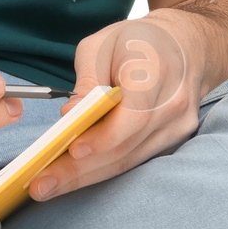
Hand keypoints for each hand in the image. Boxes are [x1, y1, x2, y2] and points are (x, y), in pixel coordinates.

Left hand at [29, 13, 200, 200]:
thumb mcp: (102, 44)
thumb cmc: (137, 41)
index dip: (104, 137)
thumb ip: (87, 80)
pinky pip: (135, 159)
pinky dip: (103, 169)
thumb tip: (70, 115)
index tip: (72, 150)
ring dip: (87, 177)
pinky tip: (75, 178)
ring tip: (48, 187)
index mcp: (156, 71)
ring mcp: (179, 126)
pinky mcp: (174, 139)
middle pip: (126, 146)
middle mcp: (173, 104)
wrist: (186, 44)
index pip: (133, 115)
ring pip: (129, 160)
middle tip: (41, 185)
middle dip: (81, 170)